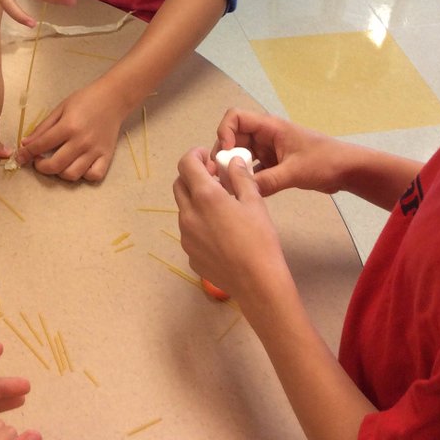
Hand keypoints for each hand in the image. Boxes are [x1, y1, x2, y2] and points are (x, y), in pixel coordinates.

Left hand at [17, 80, 126, 182]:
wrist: (113, 98)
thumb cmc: (85, 100)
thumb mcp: (61, 108)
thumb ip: (43, 127)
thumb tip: (25, 143)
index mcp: (68, 126)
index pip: (41, 145)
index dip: (27, 153)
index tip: (21, 156)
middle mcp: (81, 141)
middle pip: (55, 165)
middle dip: (40, 167)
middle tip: (38, 161)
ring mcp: (95, 151)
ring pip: (72, 174)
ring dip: (60, 173)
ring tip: (57, 163)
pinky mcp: (107, 156)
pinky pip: (94, 176)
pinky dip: (84, 175)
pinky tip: (79, 166)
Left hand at [172, 147, 288, 301]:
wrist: (258, 283)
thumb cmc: (259, 239)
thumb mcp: (254, 202)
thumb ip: (240, 177)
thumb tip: (232, 161)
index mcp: (204, 196)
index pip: (185, 164)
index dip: (195, 155)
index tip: (208, 159)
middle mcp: (188, 214)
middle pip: (179, 185)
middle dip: (193, 176)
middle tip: (213, 180)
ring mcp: (186, 237)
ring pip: (183, 209)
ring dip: (195, 201)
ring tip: (220, 208)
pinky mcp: (190, 255)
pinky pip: (189, 232)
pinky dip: (199, 224)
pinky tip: (220, 234)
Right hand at [213, 108, 350, 197]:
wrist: (347, 170)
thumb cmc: (324, 162)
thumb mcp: (295, 172)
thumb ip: (269, 181)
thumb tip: (242, 190)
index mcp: (269, 127)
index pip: (236, 117)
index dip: (225, 131)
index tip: (226, 153)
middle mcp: (265, 135)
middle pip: (235, 137)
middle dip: (225, 153)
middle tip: (220, 174)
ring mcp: (269, 149)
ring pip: (242, 154)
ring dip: (234, 166)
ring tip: (228, 185)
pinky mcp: (274, 163)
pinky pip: (253, 168)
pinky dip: (246, 177)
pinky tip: (243, 191)